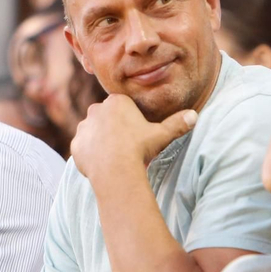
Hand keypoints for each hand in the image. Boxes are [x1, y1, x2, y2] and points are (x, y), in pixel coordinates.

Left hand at [69, 94, 197, 180]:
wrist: (115, 169)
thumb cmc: (139, 148)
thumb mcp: (162, 135)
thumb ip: (177, 123)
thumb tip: (195, 115)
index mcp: (117, 102)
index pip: (122, 108)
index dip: (130, 122)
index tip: (136, 135)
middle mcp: (96, 110)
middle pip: (106, 118)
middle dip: (114, 129)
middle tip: (126, 146)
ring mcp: (83, 127)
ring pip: (94, 132)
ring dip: (101, 141)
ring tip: (114, 156)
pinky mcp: (76, 144)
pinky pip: (83, 147)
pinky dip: (90, 154)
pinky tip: (102, 163)